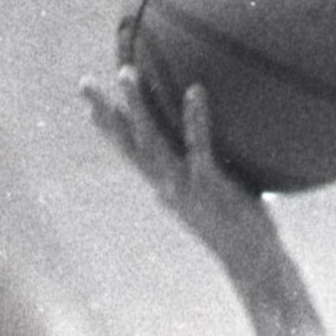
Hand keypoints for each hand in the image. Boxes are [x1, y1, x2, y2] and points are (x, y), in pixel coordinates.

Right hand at [79, 68, 288, 282]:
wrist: (251, 262)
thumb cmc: (241, 229)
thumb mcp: (216, 199)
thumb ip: (207, 177)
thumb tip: (210, 160)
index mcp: (165, 187)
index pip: (130, 154)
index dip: (109, 131)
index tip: (90, 109)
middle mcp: (166, 185)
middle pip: (128, 143)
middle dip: (105, 114)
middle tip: (84, 84)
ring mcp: (184, 185)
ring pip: (152, 141)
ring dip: (137, 107)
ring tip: (126, 73)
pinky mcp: (208, 185)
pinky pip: (198, 146)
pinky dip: (195, 118)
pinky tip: (194, 90)